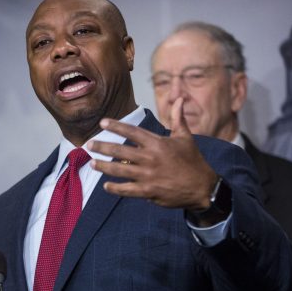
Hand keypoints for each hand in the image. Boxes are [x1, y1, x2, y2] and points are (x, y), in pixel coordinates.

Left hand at [87, 98, 216, 210]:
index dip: (116, 126)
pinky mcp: (149, 191)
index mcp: (158, 143)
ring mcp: (148, 176)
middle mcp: (150, 158)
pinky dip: (115, 188)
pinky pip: (127, 190)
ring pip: (120, 171)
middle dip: (102, 147)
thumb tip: (179, 98)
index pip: (132, 132)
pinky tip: (106, 185)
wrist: (203, 187)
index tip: (102, 123)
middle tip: (89, 145)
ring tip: (92, 163)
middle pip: (120, 151)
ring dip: (103, 167)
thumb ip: (177, 118)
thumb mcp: (186, 137)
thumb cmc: (193, 160)